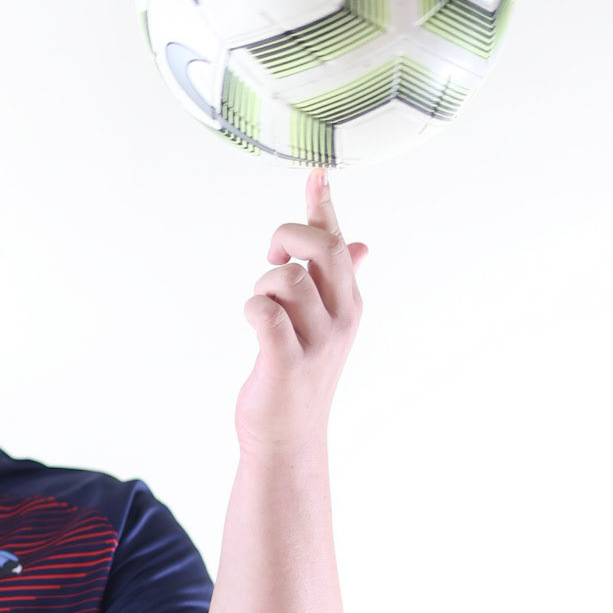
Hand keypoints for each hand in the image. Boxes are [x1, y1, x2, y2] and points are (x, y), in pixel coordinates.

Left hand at [235, 168, 367, 458]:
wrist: (289, 439)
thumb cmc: (300, 378)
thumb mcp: (324, 326)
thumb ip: (337, 281)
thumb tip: (360, 243)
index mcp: (347, 301)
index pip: (337, 241)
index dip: (324, 204)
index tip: (316, 172)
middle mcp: (339, 317)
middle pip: (319, 247)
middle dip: (285, 238)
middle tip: (269, 260)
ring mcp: (316, 341)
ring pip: (286, 278)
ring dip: (263, 285)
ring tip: (262, 310)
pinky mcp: (286, 362)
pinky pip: (265, 313)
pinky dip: (252, 309)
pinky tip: (254, 324)